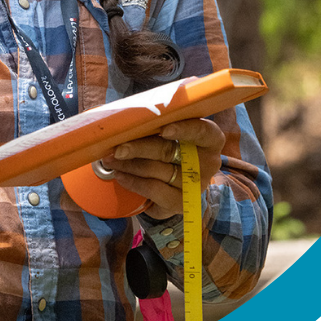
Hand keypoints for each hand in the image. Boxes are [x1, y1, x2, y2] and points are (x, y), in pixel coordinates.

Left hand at [104, 118, 224, 220]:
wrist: (177, 185)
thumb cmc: (171, 149)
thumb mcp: (170, 134)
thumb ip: (157, 125)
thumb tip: (124, 118)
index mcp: (210, 139)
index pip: (202, 131)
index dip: (184, 129)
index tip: (163, 129)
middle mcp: (207, 162)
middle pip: (168, 150)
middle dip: (138, 147)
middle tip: (117, 147)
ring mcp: (196, 185)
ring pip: (156, 170)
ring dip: (129, 165)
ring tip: (111, 160)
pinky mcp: (181, 202)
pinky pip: (154, 190)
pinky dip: (133, 182)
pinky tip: (120, 176)